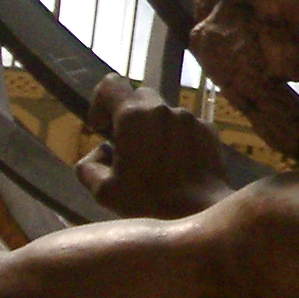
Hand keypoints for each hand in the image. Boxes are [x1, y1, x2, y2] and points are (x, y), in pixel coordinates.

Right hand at [77, 75, 230, 217]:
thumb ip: (89, 165)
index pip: (111, 84)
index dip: (100, 102)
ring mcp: (190, 118)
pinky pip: (185, 127)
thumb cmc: (149, 203)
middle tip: (127, 148)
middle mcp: (163, 109)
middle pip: (139, 97)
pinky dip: (177, 139)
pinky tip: (177, 167)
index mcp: (134, 116)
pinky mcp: (209, 130)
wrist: (201, 213)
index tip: (102, 128)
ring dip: (154, 130)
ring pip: (164, 114)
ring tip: (155, 163)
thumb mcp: (103, 191)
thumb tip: (101, 152)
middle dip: (128, 118)